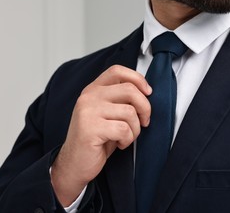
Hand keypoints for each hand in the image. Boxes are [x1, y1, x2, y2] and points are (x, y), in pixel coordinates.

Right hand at [51, 65, 151, 205]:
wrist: (75, 164)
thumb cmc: (97, 139)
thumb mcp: (108, 114)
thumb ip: (121, 100)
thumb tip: (146, 92)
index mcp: (93, 90)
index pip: (117, 71)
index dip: (138, 79)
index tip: (148, 92)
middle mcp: (89, 97)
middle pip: (130, 90)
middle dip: (145, 107)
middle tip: (144, 121)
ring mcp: (88, 112)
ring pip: (130, 112)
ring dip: (136, 129)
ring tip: (127, 136)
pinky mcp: (90, 128)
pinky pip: (124, 129)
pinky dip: (128, 139)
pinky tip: (120, 144)